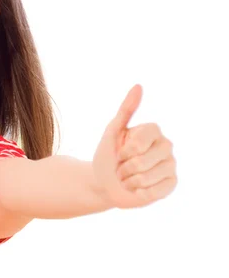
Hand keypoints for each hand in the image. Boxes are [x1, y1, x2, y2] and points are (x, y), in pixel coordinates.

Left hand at [92, 84, 177, 208]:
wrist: (105, 181)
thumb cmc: (108, 154)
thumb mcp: (112, 131)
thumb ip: (126, 109)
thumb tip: (138, 86)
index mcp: (153, 130)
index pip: (140, 140)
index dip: (124, 149)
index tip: (120, 150)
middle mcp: (166, 145)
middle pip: (141, 161)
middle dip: (123, 167)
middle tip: (122, 166)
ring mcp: (171, 165)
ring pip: (145, 178)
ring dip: (129, 180)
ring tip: (128, 177)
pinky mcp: (171, 184)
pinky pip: (153, 191)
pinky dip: (138, 192)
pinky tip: (137, 188)